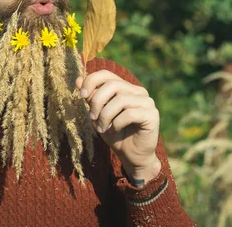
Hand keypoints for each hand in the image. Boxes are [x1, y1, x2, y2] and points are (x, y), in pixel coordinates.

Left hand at [76, 70, 160, 184]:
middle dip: (97, 101)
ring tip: (103, 128)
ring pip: (120, 99)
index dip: (92, 81)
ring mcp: (147, 102)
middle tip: (92, 118)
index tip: (81, 95)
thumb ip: (91, 98)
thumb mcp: (98, 115)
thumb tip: (78, 79)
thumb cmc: (115, 134)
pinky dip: (117, 123)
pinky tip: (115, 130)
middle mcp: (138, 91)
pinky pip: (129, 113)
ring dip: (105, 116)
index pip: (107, 74)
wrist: (131, 157)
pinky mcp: (152, 115)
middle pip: (113, 85)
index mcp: (126, 88)